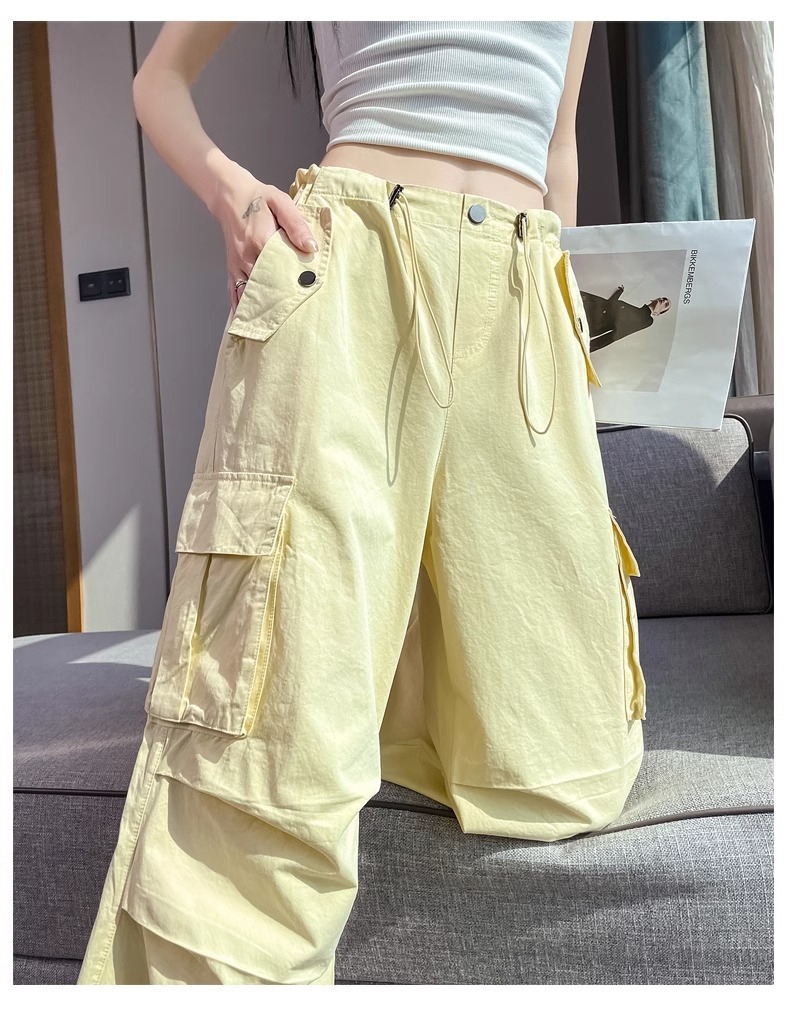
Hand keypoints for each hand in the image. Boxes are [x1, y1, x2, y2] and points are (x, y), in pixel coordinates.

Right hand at [211, 165, 319, 311]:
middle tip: (294, 318)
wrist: (230, 195)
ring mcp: (238, 265)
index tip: (307, 298)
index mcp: (261, 241)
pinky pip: (235, 292)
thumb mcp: (281, 202)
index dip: (294, 285)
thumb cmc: (258, 198)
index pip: (280, 270)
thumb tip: (310, 247)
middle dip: (280, 303)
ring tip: (276, 326)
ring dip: (262, 309)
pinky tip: (250, 320)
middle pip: (266, 287)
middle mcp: (247, 257)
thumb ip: (296, 225)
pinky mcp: (232, 268)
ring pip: (250, 294)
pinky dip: (242, 307)